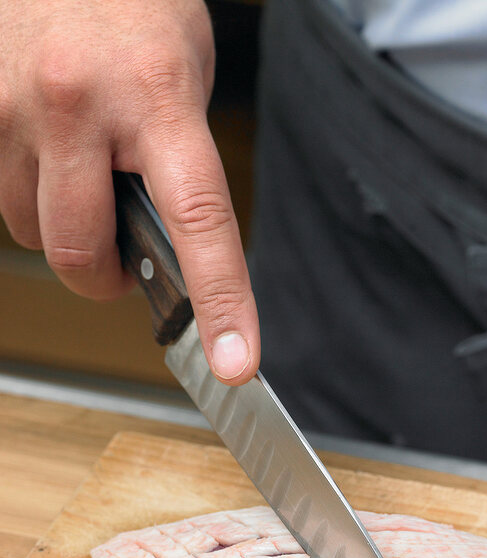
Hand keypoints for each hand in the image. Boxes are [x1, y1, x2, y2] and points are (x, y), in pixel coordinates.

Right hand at [0, 0, 258, 382]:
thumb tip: (168, 254)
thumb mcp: (183, 78)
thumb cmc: (134, 8)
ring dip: (61, 231)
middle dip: (103, 278)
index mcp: (156, 96)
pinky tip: (44, 153)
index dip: (219, 302)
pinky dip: (24, 194)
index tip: (234, 363)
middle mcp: (75, 103)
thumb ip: (177, 164)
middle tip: (122, 265)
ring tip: (82, 177)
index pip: (198, 221)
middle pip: (78, 253)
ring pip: (29, 231)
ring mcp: (10, 104)